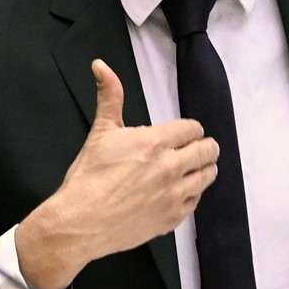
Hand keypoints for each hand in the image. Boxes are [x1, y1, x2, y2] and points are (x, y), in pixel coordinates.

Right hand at [16, 59, 218, 288]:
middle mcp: (171, 167)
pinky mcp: (172, 219)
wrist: (80, 222)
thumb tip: (101, 65)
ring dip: (202, 170)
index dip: (189, 129)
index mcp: (156, 142)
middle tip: (193, 150)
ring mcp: (175, 195)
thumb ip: (110, 96)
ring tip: (190, 170)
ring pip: (208, 176)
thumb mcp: (100, 132)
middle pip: (209, 150)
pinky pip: (196, 202)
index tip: (183, 134)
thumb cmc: (88, 177)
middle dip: (203, 147)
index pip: (193, 128)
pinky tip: (178, 193)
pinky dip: (191, 195)